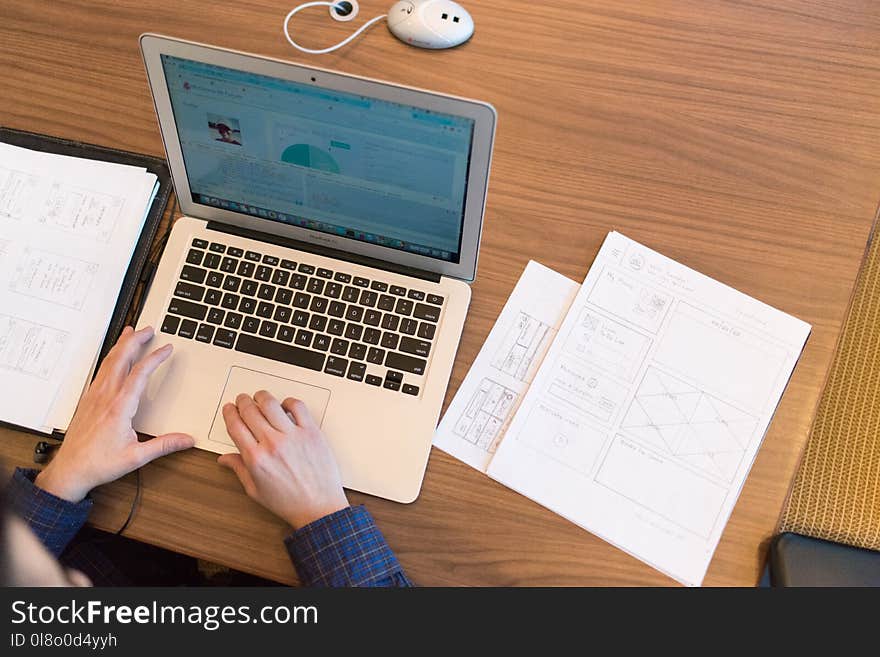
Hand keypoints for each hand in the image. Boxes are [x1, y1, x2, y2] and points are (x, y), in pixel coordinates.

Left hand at [36, 326, 194, 501]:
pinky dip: (110, 358)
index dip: (155, 358)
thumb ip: (164, 446)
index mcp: (119, 408)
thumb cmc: (98, 463)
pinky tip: (114, 358)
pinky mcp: (88, 400)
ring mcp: (94, 397)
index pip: (140, 374)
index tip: (166, 348)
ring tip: (130, 334)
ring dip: (121, 345)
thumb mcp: (136, 457)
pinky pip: (100, 371)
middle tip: (148, 330)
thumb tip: (186, 439)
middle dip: (135, 341)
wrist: (70, 470)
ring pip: (108, 362)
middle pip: (120, 359)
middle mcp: (105, 397)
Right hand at [218, 391, 348, 529]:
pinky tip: (285, 406)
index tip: (229, 409)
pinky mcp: (311, 432)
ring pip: (271, 404)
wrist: (319, 507)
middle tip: (242, 400)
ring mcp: (293, 436)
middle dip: (242, 401)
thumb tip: (225, 458)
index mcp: (255, 458)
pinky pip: (298, 407)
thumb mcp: (256, 491)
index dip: (229, 413)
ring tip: (260, 397)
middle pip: (250, 410)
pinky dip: (289, 401)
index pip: (235, 425)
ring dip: (262, 397)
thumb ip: (239, 470)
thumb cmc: (290, 502)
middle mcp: (272, 444)